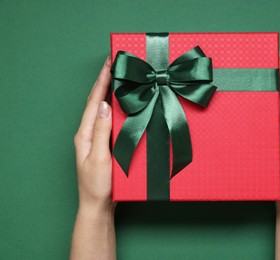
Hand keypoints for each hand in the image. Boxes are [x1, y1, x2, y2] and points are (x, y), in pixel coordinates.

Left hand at [74, 56, 114, 213]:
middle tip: (116, 64)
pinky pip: (111, 121)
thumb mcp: (99, 158)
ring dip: (111, 92)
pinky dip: (117, 108)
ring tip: (120, 77)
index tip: (109, 63)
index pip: (93, 102)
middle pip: (96, 102)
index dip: (101, 81)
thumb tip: (104, 106)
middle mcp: (89, 133)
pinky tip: (125, 104)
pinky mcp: (106, 144)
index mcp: (84, 134)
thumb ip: (101, 132)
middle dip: (105, 81)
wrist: (99, 205)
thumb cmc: (97, 186)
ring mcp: (97, 138)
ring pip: (103, 110)